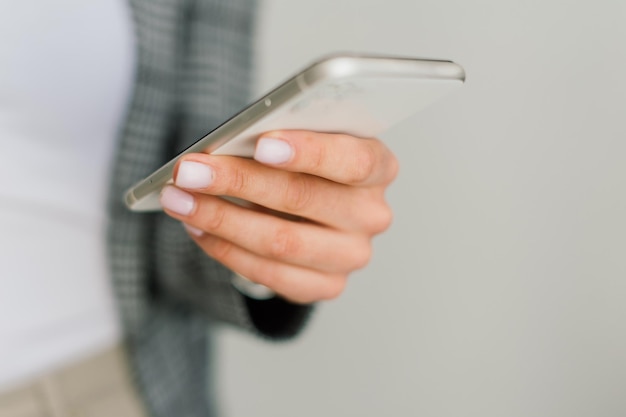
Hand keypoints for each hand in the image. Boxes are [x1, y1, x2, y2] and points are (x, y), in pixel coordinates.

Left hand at [159, 130, 397, 303]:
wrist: (314, 209)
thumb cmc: (306, 163)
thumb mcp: (304, 138)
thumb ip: (279, 137)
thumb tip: (224, 147)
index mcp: (377, 167)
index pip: (352, 161)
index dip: (308, 152)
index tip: (261, 143)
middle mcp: (371, 214)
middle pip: (303, 198)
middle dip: (238, 182)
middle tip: (190, 171)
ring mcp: (351, 255)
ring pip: (280, 242)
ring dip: (220, 219)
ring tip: (180, 200)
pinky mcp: (326, 285)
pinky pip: (269, 274)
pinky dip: (226, 249)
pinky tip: (198, 227)